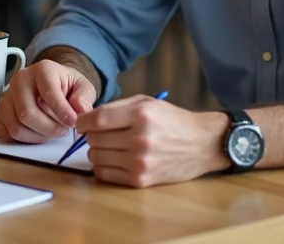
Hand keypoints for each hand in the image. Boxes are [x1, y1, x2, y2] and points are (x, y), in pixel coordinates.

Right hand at [0, 60, 97, 142]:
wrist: (53, 85)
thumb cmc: (67, 86)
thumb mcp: (83, 87)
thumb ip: (84, 98)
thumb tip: (80, 110)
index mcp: (42, 70)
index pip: (48, 93)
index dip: (61, 111)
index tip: (73, 123)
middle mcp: (20, 80)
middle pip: (28, 113)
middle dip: (49, 128)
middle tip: (63, 130)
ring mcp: (7, 96)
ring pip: (17, 126)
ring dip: (38, 136)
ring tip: (51, 130)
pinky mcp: (0, 112)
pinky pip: (7, 133)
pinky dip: (23, 139)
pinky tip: (37, 132)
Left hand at [76, 95, 227, 187]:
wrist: (200, 144)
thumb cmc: (171, 120)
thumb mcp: (146, 102)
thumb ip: (115, 108)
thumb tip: (86, 120)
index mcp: (140, 115)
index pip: (96, 120)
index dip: (83, 122)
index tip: (82, 123)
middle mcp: (139, 139)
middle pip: (94, 139)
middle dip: (92, 135)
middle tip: (103, 134)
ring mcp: (140, 162)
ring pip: (95, 157)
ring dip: (97, 151)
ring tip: (111, 146)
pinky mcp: (140, 180)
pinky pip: (104, 175)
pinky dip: (103, 167)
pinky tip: (115, 159)